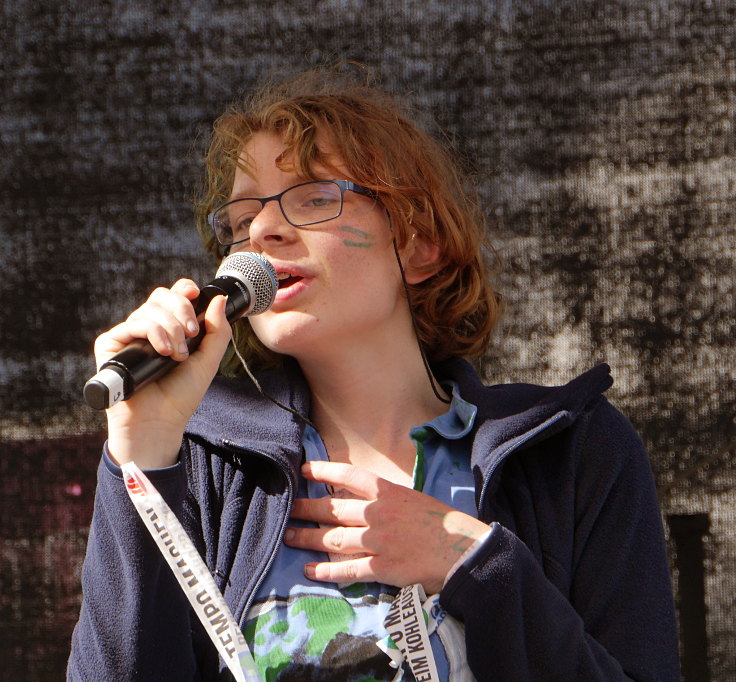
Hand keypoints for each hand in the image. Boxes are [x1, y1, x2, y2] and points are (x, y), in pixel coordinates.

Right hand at [94, 279, 231, 468]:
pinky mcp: (111, 344)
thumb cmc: (181, 395)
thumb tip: (220, 299)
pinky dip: (153, 332)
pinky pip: (134, 323)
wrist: (159, 421)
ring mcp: (129, 335)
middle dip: (182, 309)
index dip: (183, 290)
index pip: (173, 297)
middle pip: (161, 296)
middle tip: (192, 333)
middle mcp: (147, 329)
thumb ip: (217, 331)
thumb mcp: (208, 360)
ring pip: (150, 309)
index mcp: (168, 329)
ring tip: (178, 355)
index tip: (195, 294)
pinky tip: (163, 352)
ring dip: (171, 328)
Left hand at [284, 461, 488, 593]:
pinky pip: (347, 570)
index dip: (324, 471)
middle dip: (306, 509)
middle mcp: (378, 514)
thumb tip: (363, 498)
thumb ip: (387, 498)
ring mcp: (378, 542)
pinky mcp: (381, 568)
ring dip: (308, 538)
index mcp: (389, 492)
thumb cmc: (442, 523)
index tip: (304, 470)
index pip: (349, 476)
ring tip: (290, 537)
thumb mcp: (413, 498)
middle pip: (333, 509)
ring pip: (333, 539)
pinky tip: (310, 570)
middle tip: (288, 509)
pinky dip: (326, 571)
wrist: (462, 551)